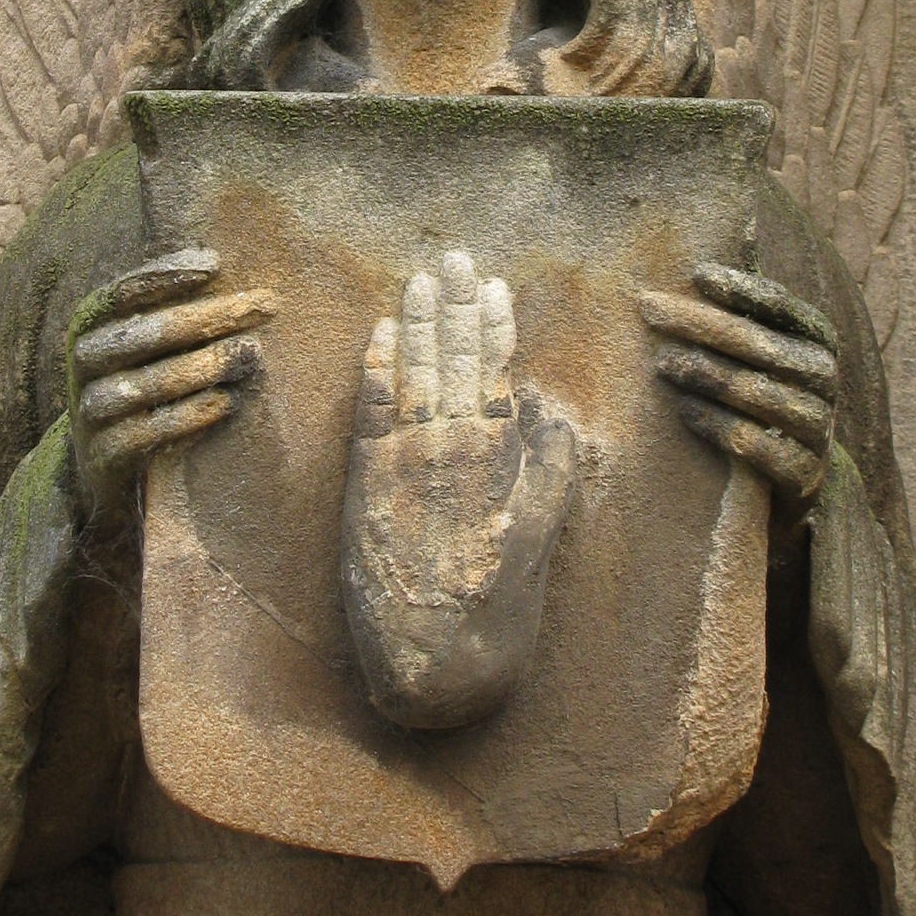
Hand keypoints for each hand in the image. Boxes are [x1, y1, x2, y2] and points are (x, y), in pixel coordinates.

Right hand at [67, 249, 274, 524]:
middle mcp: (85, 361)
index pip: (125, 291)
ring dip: (206, 366)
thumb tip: (221, 267)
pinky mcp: (104, 455)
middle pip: (151, 333)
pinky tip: (227, 401)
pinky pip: (150, 431)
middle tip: (267, 305)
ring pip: (151, 382)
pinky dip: (191, 415)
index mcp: (92, 324)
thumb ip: (171, 311)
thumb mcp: (142, 345)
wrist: (100, 463)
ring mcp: (92, 409)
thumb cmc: (137, 385)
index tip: (216, 266)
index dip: (167, 276)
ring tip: (251, 354)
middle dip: (212, 316)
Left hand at [341, 251, 575, 730]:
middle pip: (453, 358)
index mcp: (500, 457)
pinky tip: (377, 334)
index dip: (493, 323)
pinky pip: (370, 410)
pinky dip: (375, 368)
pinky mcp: (367, 482)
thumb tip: (546, 413)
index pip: (496, 370)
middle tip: (453, 256)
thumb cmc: (496, 603)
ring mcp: (407, 460)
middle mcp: (453, 447)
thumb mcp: (542, 533)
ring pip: (414, 372)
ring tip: (420, 279)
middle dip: (455, 304)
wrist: (437, 660)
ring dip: (416, 322)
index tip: (493, 284)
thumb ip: (548, 468)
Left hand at [640, 263, 838, 519]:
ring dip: (706, 375)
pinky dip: (716, 425)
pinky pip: (756, 445)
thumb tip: (713, 240)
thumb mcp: (765, 349)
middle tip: (649, 308)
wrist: (795, 476)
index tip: (696, 273)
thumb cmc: (765, 393)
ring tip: (660, 362)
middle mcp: (824, 378)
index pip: (782, 306)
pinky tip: (683, 410)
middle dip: (701, 324)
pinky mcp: (801, 472)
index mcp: (818, 339)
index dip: (742, 289)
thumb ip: (743, 307)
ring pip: (759, 394)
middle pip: (760, 345)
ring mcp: (817, 427)